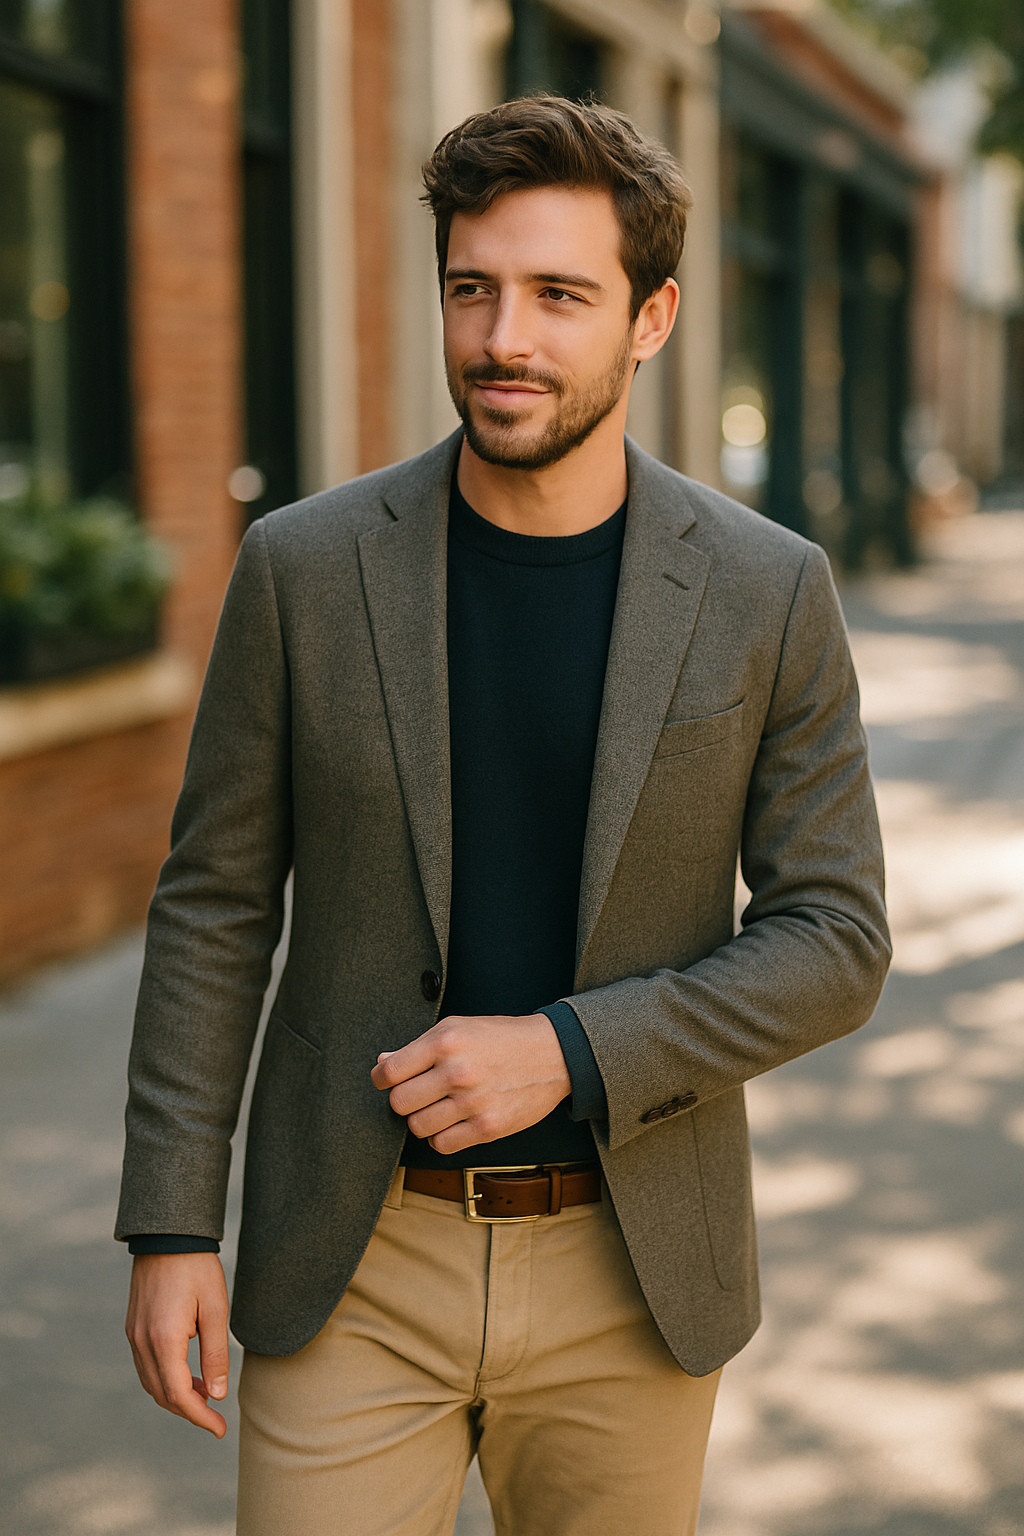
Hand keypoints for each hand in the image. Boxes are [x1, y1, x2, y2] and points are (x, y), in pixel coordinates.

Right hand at [125, 1252, 230, 1436]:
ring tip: (206, 1395)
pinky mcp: (133, 1327)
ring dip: (177, 1396)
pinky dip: (166, 1378)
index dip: (200, 1417)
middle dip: (189, 1411)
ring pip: (151, 1382)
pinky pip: (147, 1366)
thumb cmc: (197, 1268)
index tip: (220, 1430)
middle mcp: (142, 1341)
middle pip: (162, 1394)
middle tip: (216, 1418)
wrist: (167, 1236)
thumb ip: (216, 1353)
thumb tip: (218, 1394)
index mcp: (164, 1339)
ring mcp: (134, 1335)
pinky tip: (188, 1373)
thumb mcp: (216, 1309)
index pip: (178, 1394)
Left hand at [370, 1013, 571, 1154]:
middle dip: (404, 1100)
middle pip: (399, 1102)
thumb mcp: (458, 1028)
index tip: (386, 1080)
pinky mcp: (488, 1127)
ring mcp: (473, 1102)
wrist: (553, 1053)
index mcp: (446, 1041)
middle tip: (419, 1093)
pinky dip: (441, 1137)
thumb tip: (383, 1063)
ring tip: (439, 1107)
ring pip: (417, 1127)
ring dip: (423, 1119)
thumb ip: (419, 1047)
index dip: (381, 1078)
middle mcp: (457, 1071)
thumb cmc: (501, 1038)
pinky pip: (442, 1145)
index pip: (389, 1072)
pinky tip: (453, 1122)